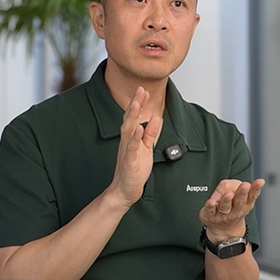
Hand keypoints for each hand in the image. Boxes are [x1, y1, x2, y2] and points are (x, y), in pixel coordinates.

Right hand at [108, 87, 161, 206]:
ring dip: (132, 116)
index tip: (143, 90)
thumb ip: (150, 133)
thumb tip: (155, 118)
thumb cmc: (134, 170)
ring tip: (136, 103)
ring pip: (128, 130)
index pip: (133, 117)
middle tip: (140, 89)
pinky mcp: (130, 162)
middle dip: (134, 104)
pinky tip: (139, 129)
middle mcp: (127, 142)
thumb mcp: (146, 148)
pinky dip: (135, 138)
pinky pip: (132, 148)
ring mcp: (127, 151)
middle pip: (129, 119)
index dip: (138, 103)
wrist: (125, 190)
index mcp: (131, 138)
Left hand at [199, 178, 264, 241]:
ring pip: (225, 207)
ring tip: (229, 194)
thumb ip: (234, 186)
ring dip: (227, 200)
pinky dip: (210, 206)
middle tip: (245, 185)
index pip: (252, 196)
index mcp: (245, 204)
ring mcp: (223, 214)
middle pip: (239, 201)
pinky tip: (211, 201)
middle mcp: (235, 210)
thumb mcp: (239, 197)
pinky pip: (210, 211)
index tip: (260, 181)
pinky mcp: (210, 216)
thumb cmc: (232, 208)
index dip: (256, 188)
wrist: (223, 231)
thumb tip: (227, 186)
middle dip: (242, 192)